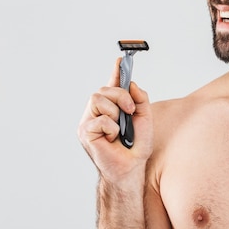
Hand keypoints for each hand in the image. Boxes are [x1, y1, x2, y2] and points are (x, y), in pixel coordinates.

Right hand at [77, 58, 153, 184]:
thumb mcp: (144, 118)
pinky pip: (100, 119)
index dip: (116, 72)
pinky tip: (113, 139)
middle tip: (130, 111)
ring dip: (115, 112)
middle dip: (121, 97)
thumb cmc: (136, 146)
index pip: (112, 85)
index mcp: (112, 107)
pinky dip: (112, 128)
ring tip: (120, 129)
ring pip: (98, 99)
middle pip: (104, 89)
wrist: (131, 168)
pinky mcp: (84, 132)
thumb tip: (131, 84)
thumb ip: (140, 99)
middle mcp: (98, 112)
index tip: (121, 60)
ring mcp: (88, 121)